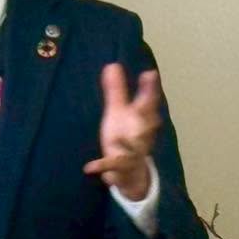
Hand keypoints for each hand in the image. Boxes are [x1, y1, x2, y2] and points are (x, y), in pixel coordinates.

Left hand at [83, 63, 160, 200]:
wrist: (131, 173)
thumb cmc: (125, 136)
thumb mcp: (118, 112)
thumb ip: (116, 90)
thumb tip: (112, 65)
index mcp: (142, 119)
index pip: (148, 103)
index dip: (150, 89)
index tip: (150, 73)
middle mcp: (141, 135)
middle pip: (146, 125)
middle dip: (146, 117)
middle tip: (143, 108)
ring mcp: (133, 153)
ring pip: (134, 148)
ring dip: (126, 144)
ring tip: (117, 138)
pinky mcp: (121, 167)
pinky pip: (114, 167)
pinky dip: (103, 168)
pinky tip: (89, 168)